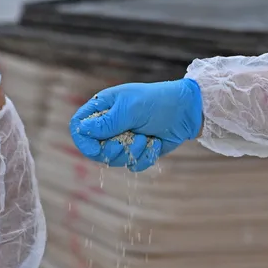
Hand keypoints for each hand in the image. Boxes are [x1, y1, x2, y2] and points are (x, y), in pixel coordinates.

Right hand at [68, 78, 203, 171]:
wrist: (187, 110)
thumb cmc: (158, 102)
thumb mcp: (131, 109)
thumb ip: (107, 122)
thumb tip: (82, 130)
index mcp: (103, 108)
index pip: (79, 127)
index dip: (84, 142)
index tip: (96, 149)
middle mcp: (110, 125)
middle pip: (95, 150)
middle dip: (112, 150)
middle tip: (126, 143)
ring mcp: (124, 138)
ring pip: (115, 160)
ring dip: (132, 153)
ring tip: (146, 139)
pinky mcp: (138, 151)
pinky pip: (133, 165)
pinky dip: (145, 158)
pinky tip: (155, 143)